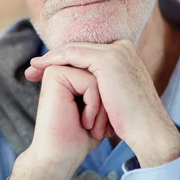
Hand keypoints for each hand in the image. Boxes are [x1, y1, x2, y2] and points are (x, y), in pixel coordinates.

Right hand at [4, 65, 109, 179]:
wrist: (59, 158)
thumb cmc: (79, 139)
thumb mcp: (95, 110)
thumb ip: (100, 88)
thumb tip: (113, 75)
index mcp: (66, 76)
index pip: (101, 76)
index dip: (104, 101)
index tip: (88, 124)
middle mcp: (59, 70)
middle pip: (100, 75)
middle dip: (103, 103)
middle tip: (89, 126)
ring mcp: (55, 71)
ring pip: (97, 78)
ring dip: (100, 107)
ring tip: (88, 125)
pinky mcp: (54, 76)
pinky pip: (90, 82)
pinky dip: (94, 106)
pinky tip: (84, 122)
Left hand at [27, 40, 179, 167]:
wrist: (149, 132)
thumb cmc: (130, 121)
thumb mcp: (114, 96)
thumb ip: (102, 85)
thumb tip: (86, 89)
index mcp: (124, 53)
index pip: (85, 52)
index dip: (62, 60)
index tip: (41, 71)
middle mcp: (122, 47)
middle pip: (78, 48)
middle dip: (51, 58)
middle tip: (31, 69)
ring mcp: (116, 51)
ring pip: (73, 50)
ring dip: (49, 59)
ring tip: (31, 69)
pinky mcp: (108, 59)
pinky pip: (72, 55)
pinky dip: (54, 61)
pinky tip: (40, 68)